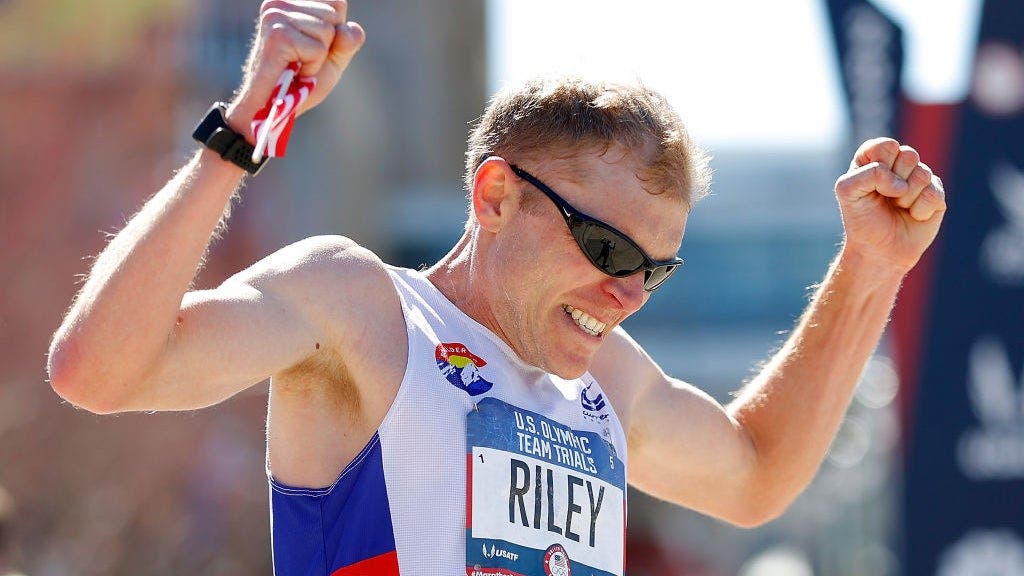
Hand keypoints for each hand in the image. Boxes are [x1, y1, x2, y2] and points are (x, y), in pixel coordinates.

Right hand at [227, 0, 365, 136]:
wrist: (272, 109)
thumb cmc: (300, 83)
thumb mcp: (332, 58)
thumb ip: (347, 41)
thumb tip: (350, 29)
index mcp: (290, 1)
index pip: (337, 2)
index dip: (334, 32)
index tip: (310, 47)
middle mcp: (278, 2)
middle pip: (334, 14)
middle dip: (326, 44)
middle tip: (302, 60)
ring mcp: (275, 16)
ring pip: (328, 31)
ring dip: (318, 58)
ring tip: (296, 65)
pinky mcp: (277, 35)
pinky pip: (318, 49)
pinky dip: (312, 67)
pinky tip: (293, 71)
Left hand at [834, 137, 946, 270]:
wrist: (879, 251)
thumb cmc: (861, 220)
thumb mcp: (848, 192)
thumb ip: (867, 174)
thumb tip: (902, 184)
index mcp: (874, 158)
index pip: (885, 145)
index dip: (879, 166)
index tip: (869, 186)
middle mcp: (898, 164)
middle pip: (908, 154)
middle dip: (893, 182)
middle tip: (885, 199)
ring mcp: (919, 178)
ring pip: (922, 174)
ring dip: (906, 198)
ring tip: (898, 208)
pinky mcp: (936, 194)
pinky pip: (934, 194)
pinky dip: (919, 210)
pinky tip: (913, 216)